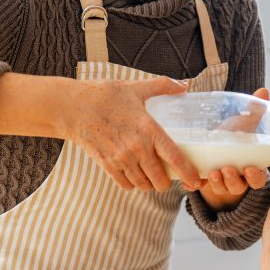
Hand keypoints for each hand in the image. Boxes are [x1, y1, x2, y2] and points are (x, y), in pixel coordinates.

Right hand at [65, 76, 200, 190]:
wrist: (73, 107)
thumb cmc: (104, 95)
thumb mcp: (136, 88)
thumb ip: (162, 86)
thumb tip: (183, 85)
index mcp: (149, 129)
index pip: (174, 157)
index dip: (188, 172)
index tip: (196, 181)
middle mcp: (137, 147)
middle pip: (160, 179)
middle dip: (166, 182)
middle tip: (167, 177)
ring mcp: (121, 158)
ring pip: (143, 185)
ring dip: (149, 184)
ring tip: (150, 177)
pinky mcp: (107, 164)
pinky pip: (125, 185)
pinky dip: (132, 184)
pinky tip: (133, 176)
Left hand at [198, 88, 269, 209]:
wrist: (214, 143)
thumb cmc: (234, 134)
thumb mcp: (244, 124)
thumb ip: (254, 110)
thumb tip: (264, 91)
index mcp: (251, 166)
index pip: (258, 179)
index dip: (255, 177)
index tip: (250, 168)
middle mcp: (237, 178)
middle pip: (238, 187)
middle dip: (232, 180)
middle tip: (227, 169)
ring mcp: (220, 182)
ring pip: (220, 189)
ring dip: (216, 183)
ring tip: (211, 173)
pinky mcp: (202, 181)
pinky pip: (198, 187)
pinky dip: (193, 185)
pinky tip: (187, 182)